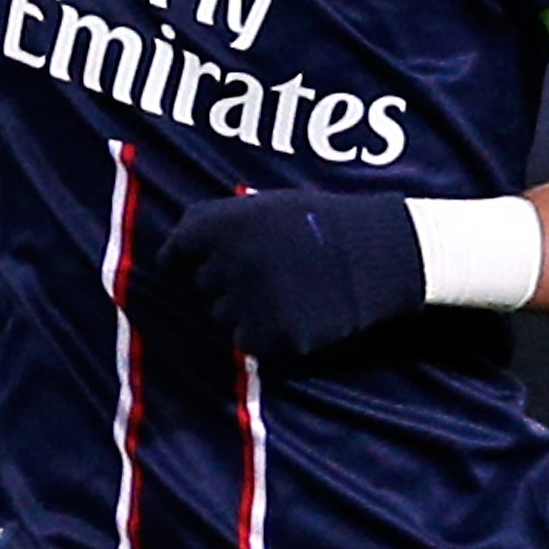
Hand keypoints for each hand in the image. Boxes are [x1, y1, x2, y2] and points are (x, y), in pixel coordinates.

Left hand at [151, 189, 425, 362]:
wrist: (378, 254)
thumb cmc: (320, 225)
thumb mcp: (264, 207)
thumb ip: (216, 224)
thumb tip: (170, 252)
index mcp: (225, 224)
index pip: (177, 251)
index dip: (187, 258)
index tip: (194, 263)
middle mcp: (231, 262)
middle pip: (203, 287)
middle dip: (229, 281)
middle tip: (273, 269)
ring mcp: (251, 301)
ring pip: (223, 316)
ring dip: (247, 308)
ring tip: (289, 288)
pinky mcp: (273, 335)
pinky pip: (247, 341)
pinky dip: (266, 333)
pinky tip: (297, 311)